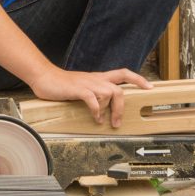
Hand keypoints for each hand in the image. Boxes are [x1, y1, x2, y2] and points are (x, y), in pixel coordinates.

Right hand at [31, 67, 151, 127]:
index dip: (138, 79)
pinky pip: (93, 99)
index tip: (150, 86)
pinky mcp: (78, 89)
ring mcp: (87, 84)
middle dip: (123, 106)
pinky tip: (95, 118)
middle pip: (119, 89)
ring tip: (105, 121)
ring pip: (109, 93)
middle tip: (119, 122)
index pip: (123, 73)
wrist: (44, 76)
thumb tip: (102, 109)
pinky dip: (96, 110)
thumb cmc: (61, 84)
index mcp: (98, 78)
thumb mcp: (82, 87)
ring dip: (110, 110)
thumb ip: (93, 94)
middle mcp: (96, 79)